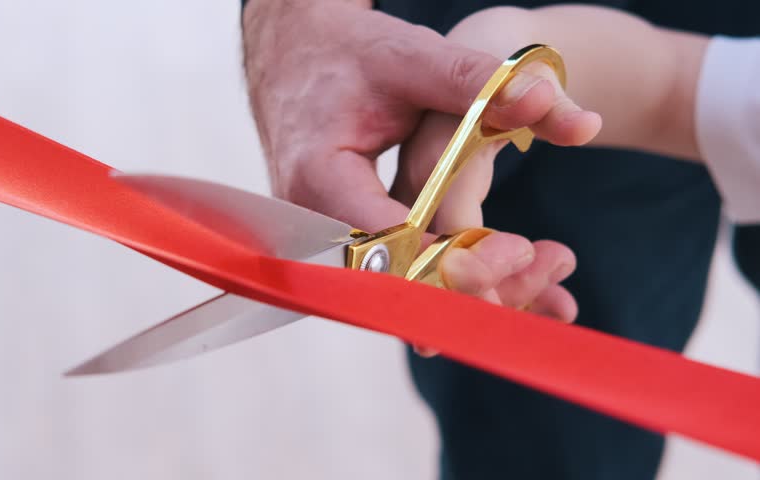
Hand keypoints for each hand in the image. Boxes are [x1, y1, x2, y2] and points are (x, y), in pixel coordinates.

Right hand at [243, 1, 598, 349]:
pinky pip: (406, 275)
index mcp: (322, 177)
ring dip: (477, 287)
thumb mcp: (410, 59)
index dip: (456, 261)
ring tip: (550, 270)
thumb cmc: (346, 55)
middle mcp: (317, 224)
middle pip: (403, 282)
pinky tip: (516, 275)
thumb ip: (478, 81)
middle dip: (480, 285)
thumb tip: (543, 101)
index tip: (520, 249)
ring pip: (408, 289)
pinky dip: (459, 276)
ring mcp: (329, 239)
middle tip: (552, 264)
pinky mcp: (348, 241)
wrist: (297, 57)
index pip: (391, 246)